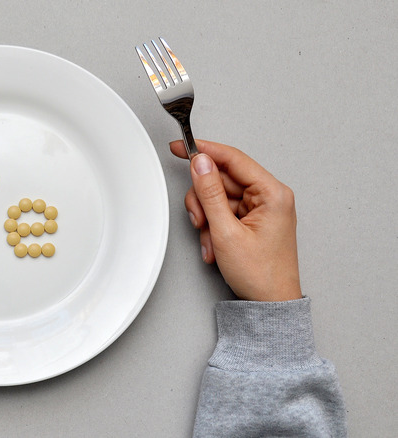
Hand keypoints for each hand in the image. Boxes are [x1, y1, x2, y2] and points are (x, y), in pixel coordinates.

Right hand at [171, 139, 301, 301]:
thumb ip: (210, 194)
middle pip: (221, 180)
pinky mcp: (252, 221)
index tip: (181, 147)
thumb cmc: (260, 274)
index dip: (204, 151)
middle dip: (204, 202)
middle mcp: (269, 197)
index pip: (232, 159)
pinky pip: (223, 213)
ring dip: (207, 219)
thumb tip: (201, 164)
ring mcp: (260, 209)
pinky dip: (213, 228)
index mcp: (272, 193)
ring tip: (212, 241)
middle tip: (200, 221)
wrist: (270, 304)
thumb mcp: (226, 232)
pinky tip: (215, 246)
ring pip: (218, 198)